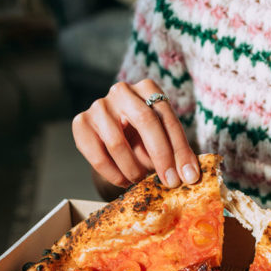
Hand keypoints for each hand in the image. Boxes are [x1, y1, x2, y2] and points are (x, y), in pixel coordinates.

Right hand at [72, 79, 199, 188]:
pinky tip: (124, 182)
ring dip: (133, 169)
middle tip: (170, 182)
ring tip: (142, 181)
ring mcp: (99, 106)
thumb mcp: (161, 137)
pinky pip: (98, 156)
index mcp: (148, 88)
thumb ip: (175, 151)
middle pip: (146, 121)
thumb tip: (189, 176)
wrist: (110, 135)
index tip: (189, 176)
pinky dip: (113, 174)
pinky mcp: (81, 123)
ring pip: (118, 143)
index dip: (180, 149)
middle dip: (161, 156)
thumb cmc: (142, 136)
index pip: (167, 118)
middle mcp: (122, 91)